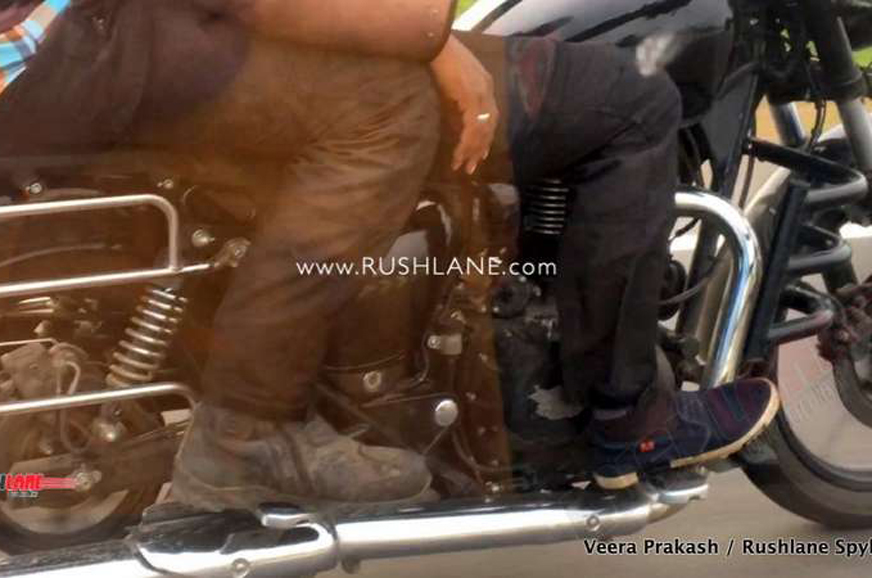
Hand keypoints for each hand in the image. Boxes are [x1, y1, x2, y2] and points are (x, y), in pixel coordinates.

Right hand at [430, 35, 498, 174]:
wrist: (436, 43)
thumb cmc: (439, 57)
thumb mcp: (454, 79)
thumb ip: (459, 94)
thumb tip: (455, 109)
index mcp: (486, 85)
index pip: (490, 117)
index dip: (485, 136)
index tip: (479, 152)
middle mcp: (488, 91)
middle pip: (489, 127)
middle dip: (480, 148)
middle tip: (471, 166)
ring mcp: (482, 95)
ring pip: (481, 131)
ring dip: (472, 151)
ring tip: (464, 166)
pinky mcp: (472, 99)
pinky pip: (472, 128)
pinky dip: (466, 144)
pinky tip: (459, 155)